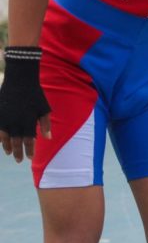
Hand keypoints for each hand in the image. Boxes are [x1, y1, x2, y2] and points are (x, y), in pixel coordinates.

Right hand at [0, 47, 51, 162]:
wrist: (20, 81)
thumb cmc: (35, 95)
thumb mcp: (44, 108)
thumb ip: (45, 124)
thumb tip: (47, 138)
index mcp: (29, 121)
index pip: (29, 140)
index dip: (29, 150)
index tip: (30, 158)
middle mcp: (16, 122)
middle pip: (16, 142)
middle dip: (18, 152)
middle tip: (19, 160)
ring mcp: (6, 119)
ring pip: (5, 138)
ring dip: (7, 146)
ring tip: (10, 153)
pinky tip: (1, 142)